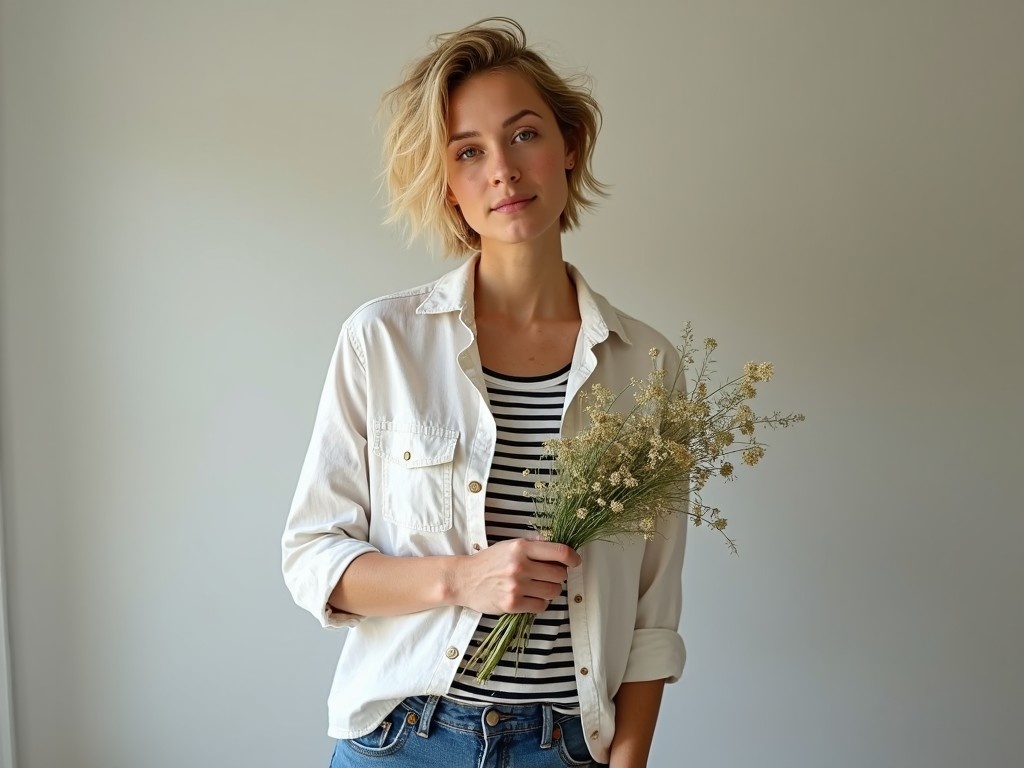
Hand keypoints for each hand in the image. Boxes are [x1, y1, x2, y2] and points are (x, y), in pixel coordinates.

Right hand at [451, 539, 580, 614]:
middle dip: (558, 576)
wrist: (464, 579)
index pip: (559, 552)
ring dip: (550, 590)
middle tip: (548, 576)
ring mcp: (517, 586)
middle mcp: (520, 566)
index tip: (575, 562)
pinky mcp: (513, 603)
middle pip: (560, 574)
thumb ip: (534, 546)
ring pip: (553, 591)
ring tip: (538, 587)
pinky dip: (540, 603)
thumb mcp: (510, 545)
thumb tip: (559, 549)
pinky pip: (541, 606)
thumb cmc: (489, 562)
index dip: (573, 558)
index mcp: (521, 547)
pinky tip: (530, 597)